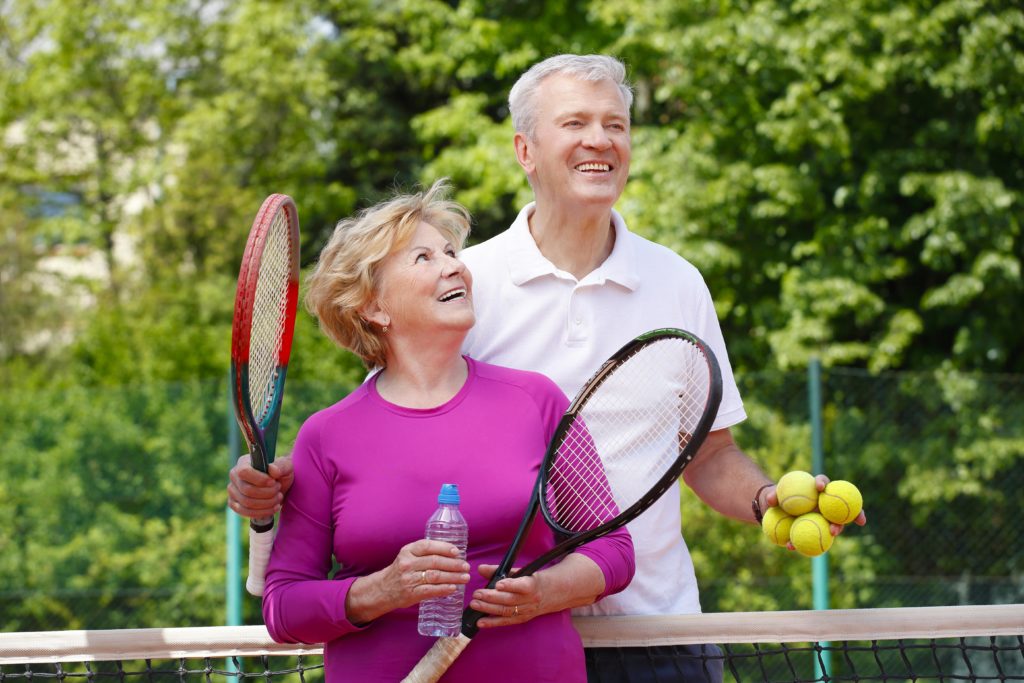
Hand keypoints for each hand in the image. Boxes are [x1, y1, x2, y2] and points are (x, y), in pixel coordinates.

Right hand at [226, 453, 293, 518]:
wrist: (279, 486)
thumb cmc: (281, 473)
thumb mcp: (286, 466)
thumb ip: (281, 465)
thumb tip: (273, 471)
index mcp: (243, 463)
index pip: (244, 472)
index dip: (259, 479)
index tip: (273, 482)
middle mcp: (234, 476)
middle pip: (247, 490)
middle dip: (267, 493)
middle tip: (278, 489)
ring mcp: (233, 491)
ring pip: (247, 503)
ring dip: (267, 503)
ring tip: (278, 498)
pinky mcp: (234, 504)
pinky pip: (244, 512)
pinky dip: (261, 512)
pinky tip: (273, 508)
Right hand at [346, 539, 469, 623]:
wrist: (382, 589)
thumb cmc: (401, 571)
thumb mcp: (408, 556)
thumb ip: (426, 553)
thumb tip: (453, 554)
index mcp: (408, 551)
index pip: (428, 546)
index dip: (444, 548)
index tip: (457, 552)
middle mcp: (408, 563)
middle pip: (435, 561)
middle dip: (454, 564)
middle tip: (466, 566)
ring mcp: (409, 579)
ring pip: (435, 576)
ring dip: (453, 577)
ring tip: (464, 578)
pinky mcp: (411, 593)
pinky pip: (430, 591)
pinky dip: (444, 589)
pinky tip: (453, 588)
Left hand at [470, 564, 543, 627]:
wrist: (549, 594)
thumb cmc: (529, 580)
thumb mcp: (518, 571)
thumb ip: (498, 570)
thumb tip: (480, 568)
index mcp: (531, 584)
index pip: (522, 585)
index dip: (510, 585)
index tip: (498, 584)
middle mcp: (530, 599)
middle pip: (510, 600)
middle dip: (491, 597)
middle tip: (476, 594)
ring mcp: (526, 611)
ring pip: (506, 611)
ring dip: (488, 609)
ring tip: (475, 605)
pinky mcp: (521, 619)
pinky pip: (506, 622)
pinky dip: (492, 623)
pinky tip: (480, 622)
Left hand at [764, 475, 867, 550]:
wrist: (775, 512)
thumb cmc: (777, 499)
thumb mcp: (771, 495)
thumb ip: (771, 496)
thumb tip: (771, 500)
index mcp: (815, 490)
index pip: (821, 482)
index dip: (822, 481)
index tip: (819, 486)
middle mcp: (823, 503)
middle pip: (838, 505)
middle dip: (846, 510)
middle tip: (837, 513)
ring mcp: (823, 517)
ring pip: (834, 522)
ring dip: (837, 528)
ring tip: (833, 533)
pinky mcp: (819, 528)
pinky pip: (820, 535)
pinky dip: (815, 541)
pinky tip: (808, 545)